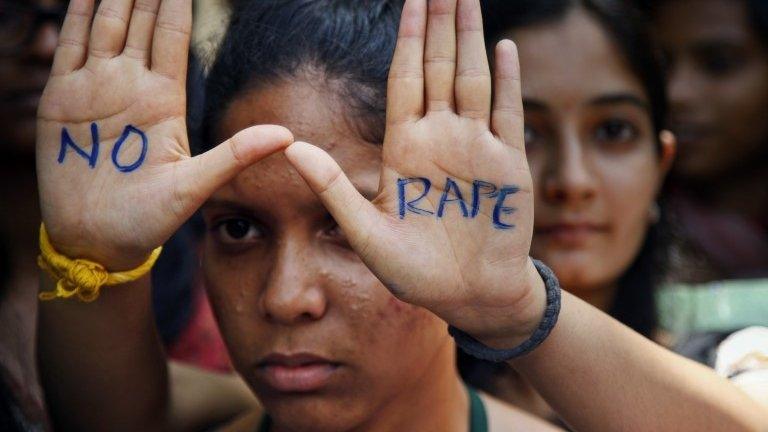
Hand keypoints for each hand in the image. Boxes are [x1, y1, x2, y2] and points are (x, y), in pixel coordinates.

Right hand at [36, 0, 291, 269]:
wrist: (97, 240)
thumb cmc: (148, 219)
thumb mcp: (195, 186)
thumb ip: (235, 155)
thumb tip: (288, 136)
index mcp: (165, 99)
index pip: (171, 36)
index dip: (176, 3)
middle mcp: (132, 86)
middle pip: (139, 21)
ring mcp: (96, 89)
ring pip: (106, 25)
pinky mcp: (63, 99)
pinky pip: (70, 46)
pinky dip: (76, 15)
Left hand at [286, 0, 544, 343]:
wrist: (469, 296)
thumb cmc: (416, 273)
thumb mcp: (367, 235)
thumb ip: (333, 189)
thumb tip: (290, 147)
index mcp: (405, 148)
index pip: (405, 78)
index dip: (407, 38)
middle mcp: (440, 138)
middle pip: (439, 67)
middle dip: (439, 23)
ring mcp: (476, 147)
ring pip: (473, 78)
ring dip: (470, 38)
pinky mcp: (508, 164)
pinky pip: (507, 113)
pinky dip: (507, 80)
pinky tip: (503, 46)